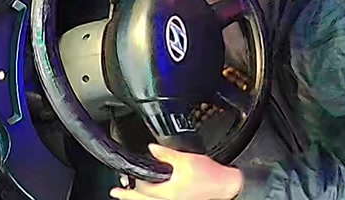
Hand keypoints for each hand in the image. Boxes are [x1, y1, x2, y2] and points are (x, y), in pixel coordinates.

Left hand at [111, 145, 243, 199]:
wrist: (227, 186)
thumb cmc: (211, 176)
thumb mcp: (186, 160)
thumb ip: (166, 154)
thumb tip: (151, 149)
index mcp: (168, 193)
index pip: (142, 191)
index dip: (130, 187)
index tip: (118, 186)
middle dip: (129, 196)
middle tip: (117, 193)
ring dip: (140, 197)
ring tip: (129, 193)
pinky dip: (152, 197)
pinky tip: (151, 192)